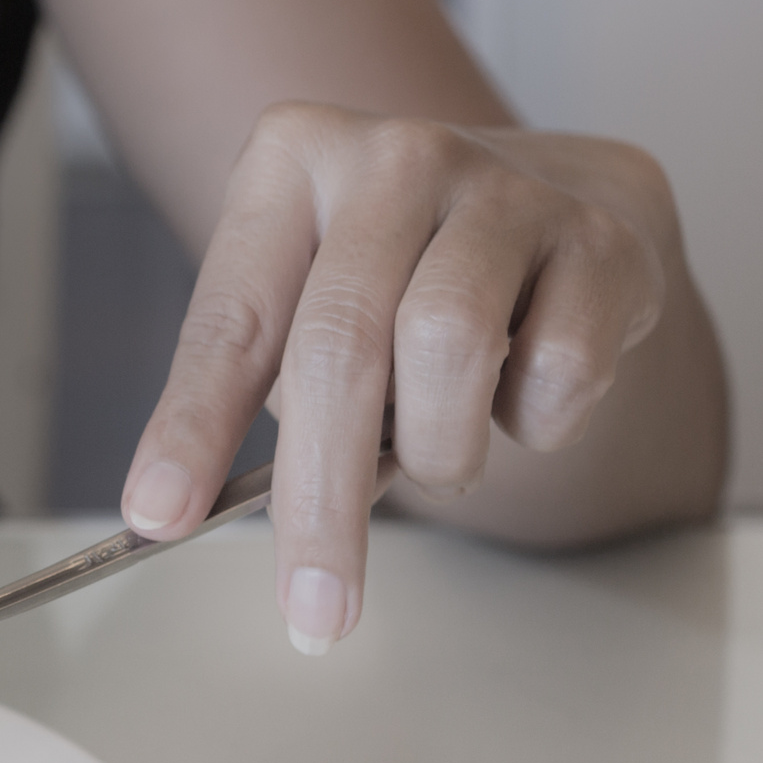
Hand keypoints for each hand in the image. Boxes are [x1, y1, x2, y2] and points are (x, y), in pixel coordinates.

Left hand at [118, 103, 673, 653]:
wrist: (556, 201)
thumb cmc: (399, 273)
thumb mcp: (302, 301)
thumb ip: (260, 390)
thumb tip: (188, 510)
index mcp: (289, 163)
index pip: (228, 324)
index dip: (191, 429)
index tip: (159, 516)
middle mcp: (393, 158)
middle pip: (339, 349)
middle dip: (321, 499)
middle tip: (313, 604)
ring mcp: (505, 186)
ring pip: (449, 351)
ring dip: (439, 446)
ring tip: (439, 451)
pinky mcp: (602, 236)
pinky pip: (557, 369)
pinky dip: (533, 419)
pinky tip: (521, 386)